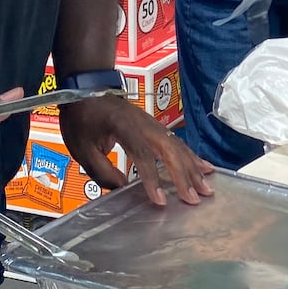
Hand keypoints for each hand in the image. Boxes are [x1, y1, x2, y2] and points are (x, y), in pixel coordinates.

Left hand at [59, 95, 214, 207]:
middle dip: (183, 176)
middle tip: (194, 199)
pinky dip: (193, 156)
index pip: (142, 154)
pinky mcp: (156, 126)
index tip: (161, 201)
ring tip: (206, 188)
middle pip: (169, 150)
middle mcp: (144, 124)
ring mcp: (153, 123)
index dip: (152, 179)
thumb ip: (101, 170)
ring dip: (193, 168)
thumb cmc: (82, 117)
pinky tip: (206, 168)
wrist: (88, 87)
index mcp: (124, 127)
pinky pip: (178, 142)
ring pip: (178, 146)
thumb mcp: (81, 146)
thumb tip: (124, 189)